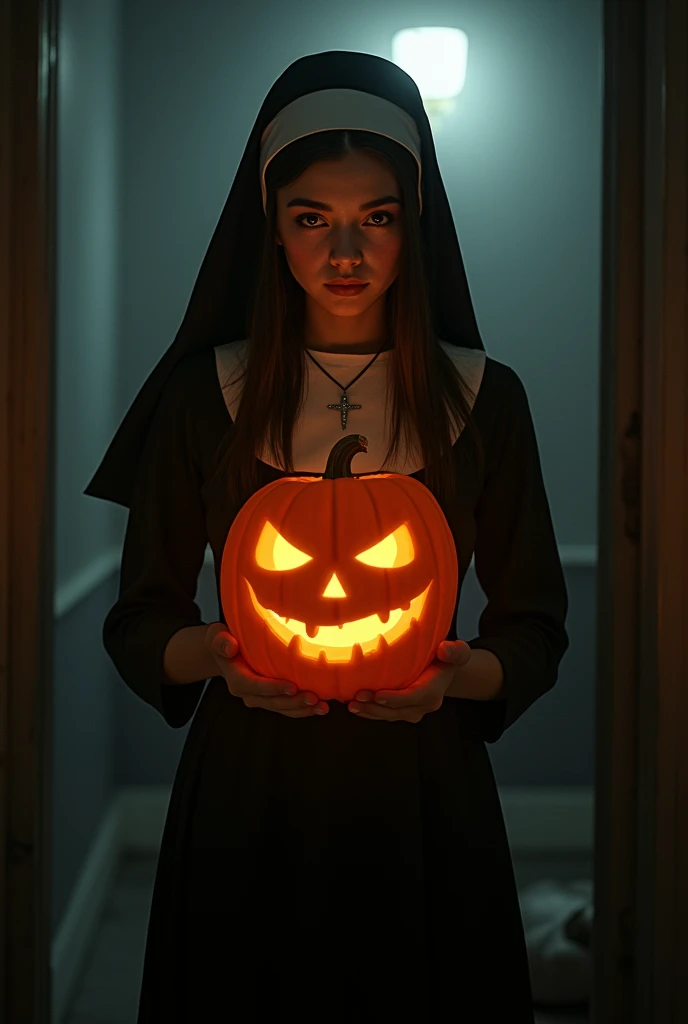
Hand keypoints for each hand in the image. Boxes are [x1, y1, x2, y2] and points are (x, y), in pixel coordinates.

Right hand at [204, 623, 328, 717]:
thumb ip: (220, 641)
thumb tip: (230, 647)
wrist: (226, 651)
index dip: (273, 688)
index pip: (254, 686)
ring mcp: (259, 698)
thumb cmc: (224, 640)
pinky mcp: (270, 699)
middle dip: (293, 702)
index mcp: (236, 679)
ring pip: (282, 708)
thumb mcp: (217, 636)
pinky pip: (287, 707)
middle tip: (314, 698)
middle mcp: (247, 693)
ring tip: (322, 706)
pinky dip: (303, 709)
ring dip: (302, 709)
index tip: (292, 686)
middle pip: (272, 701)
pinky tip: (320, 707)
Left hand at [347, 640, 471, 723]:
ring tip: (351, 705)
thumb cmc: (448, 659)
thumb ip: (454, 651)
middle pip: (397, 711)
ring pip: (388, 716)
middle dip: (375, 707)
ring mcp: (413, 712)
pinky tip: (354, 706)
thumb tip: (444, 649)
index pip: (413, 697)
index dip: (394, 698)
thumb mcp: (457, 652)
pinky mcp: (403, 712)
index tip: (377, 695)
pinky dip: (369, 711)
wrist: (445, 671)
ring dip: (369, 712)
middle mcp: (423, 706)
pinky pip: (385, 715)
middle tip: (356, 699)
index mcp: (433, 692)